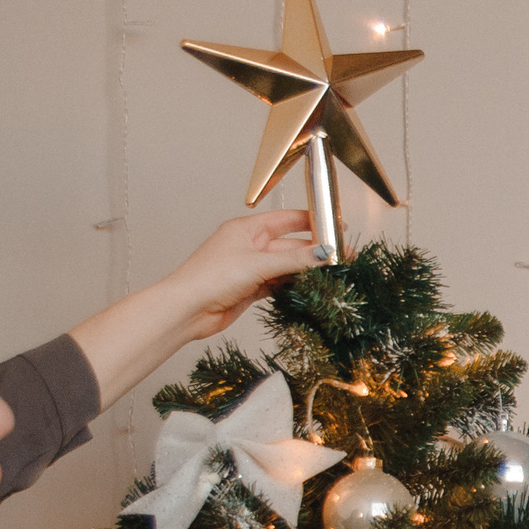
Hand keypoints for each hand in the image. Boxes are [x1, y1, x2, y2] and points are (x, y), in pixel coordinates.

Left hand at [154, 210, 320, 342]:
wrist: (187, 309)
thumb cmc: (209, 278)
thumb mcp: (257, 264)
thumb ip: (293, 260)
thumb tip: (323, 253)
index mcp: (247, 229)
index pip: (287, 219)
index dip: (313, 221)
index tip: (336, 226)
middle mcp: (250, 246)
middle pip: (291, 245)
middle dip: (315, 251)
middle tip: (341, 258)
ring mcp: (250, 268)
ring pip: (286, 266)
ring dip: (306, 271)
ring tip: (331, 275)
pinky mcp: (250, 288)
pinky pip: (278, 283)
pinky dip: (293, 286)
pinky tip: (309, 288)